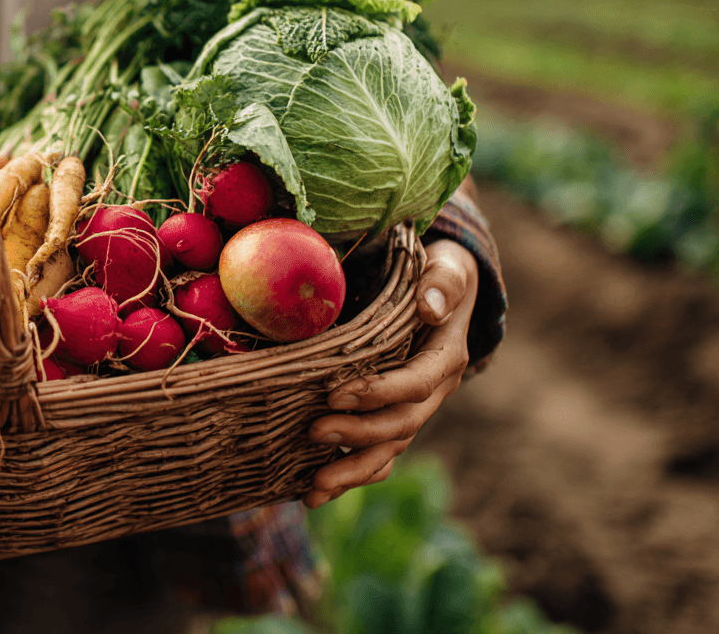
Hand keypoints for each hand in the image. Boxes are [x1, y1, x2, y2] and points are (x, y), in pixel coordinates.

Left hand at [302, 240, 477, 508]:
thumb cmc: (439, 272)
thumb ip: (442, 284)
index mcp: (446, 357)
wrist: (445, 290)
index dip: (378, 392)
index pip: (415, 383)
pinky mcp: (395, 417)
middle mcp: (434, 391)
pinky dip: (351, 475)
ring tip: (312, 490)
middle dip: (357, 434)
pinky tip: (316, 493)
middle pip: (400, 425)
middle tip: (313, 433)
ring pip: (388, 449)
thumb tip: (430, 307)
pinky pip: (379, 455)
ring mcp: (415, 409)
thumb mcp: (448, 267)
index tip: (335, 393)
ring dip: (351, 472)